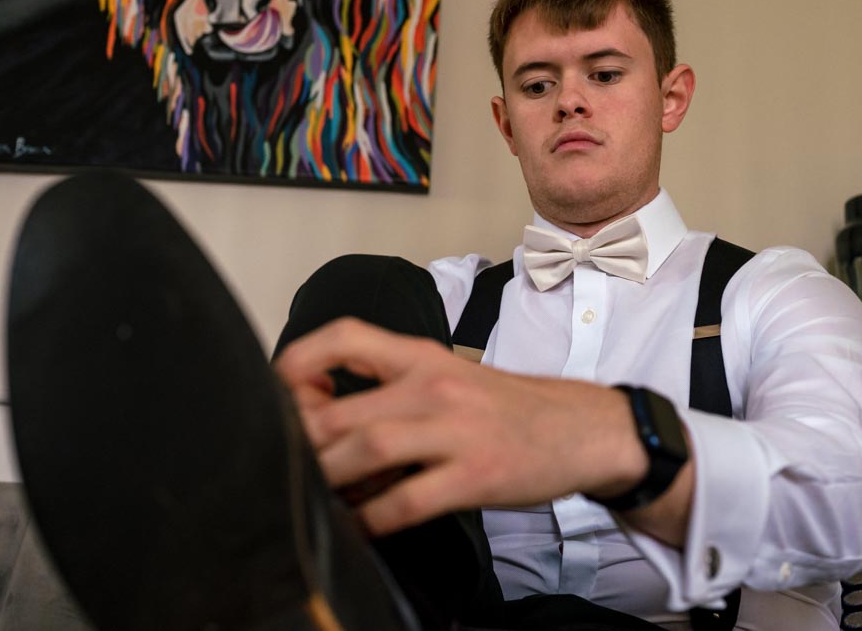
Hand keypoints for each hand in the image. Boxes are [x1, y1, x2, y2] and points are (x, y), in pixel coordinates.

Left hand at [273, 317, 645, 535]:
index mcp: (422, 356)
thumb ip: (391, 386)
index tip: (278, 388)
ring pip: (367, 451)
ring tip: (319, 495)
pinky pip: (406, 501)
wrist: (582, 428)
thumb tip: (322, 416)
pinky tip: (362, 525)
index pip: (346, 336)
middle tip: (291, 462)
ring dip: (331, 479)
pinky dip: (372, 518)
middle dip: (304, 442)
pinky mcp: (475, 475)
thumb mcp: (448, 376)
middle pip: (340, 411)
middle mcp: (433, 386)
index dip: (300, 360)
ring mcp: (455, 431)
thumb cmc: (506, 407)